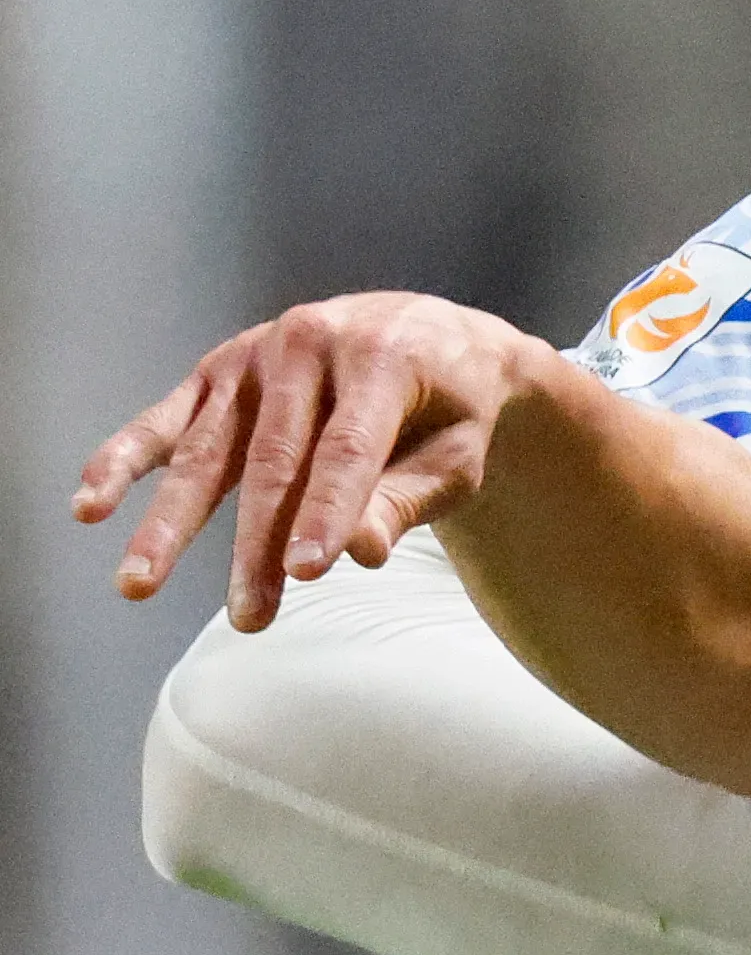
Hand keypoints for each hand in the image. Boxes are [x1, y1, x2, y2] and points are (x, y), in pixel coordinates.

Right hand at [74, 292, 548, 629]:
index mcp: (381, 357)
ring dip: (170, 523)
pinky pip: (165, 422)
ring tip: (138, 584)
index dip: (326, 513)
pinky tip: (90, 502)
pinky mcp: (216, 372)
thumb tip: (360, 551)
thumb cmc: (449, 410)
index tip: (307, 573)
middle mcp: (307, 344)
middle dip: (255, 546)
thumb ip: (410, 499)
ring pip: (208, 452)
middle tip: (249, 617)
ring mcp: (253, 356)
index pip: (347, 450)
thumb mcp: (456, 453)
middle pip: (273, 461)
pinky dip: (122, 461)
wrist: (428, 336)